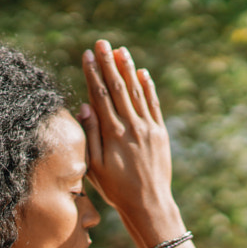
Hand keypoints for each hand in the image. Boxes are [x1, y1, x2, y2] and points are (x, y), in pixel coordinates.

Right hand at [78, 41, 175, 227]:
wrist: (149, 204)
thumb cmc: (116, 189)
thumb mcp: (94, 167)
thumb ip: (91, 135)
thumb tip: (86, 107)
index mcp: (112, 133)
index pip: (99, 95)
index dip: (93, 73)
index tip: (87, 55)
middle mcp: (131, 126)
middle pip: (118, 87)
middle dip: (109, 63)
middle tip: (102, 42)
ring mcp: (148, 128)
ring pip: (136, 92)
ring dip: (128, 69)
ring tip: (121, 50)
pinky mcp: (160, 133)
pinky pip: (154, 105)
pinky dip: (148, 88)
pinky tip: (142, 74)